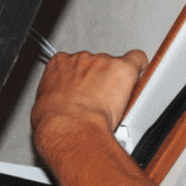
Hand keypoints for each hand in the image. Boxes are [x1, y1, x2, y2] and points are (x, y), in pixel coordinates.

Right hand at [31, 49, 147, 157]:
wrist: (69, 127)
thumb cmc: (55, 122)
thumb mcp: (46, 107)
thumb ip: (57, 97)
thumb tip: (62, 106)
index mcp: (58, 64)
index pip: (72, 64)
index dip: (80, 79)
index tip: (84, 90)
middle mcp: (80, 58)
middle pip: (95, 64)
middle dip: (99, 80)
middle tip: (99, 100)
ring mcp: (101, 62)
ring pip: (114, 65)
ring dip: (115, 81)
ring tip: (112, 102)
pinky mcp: (121, 68)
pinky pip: (137, 60)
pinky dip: (139, 68)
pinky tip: (137, 79)